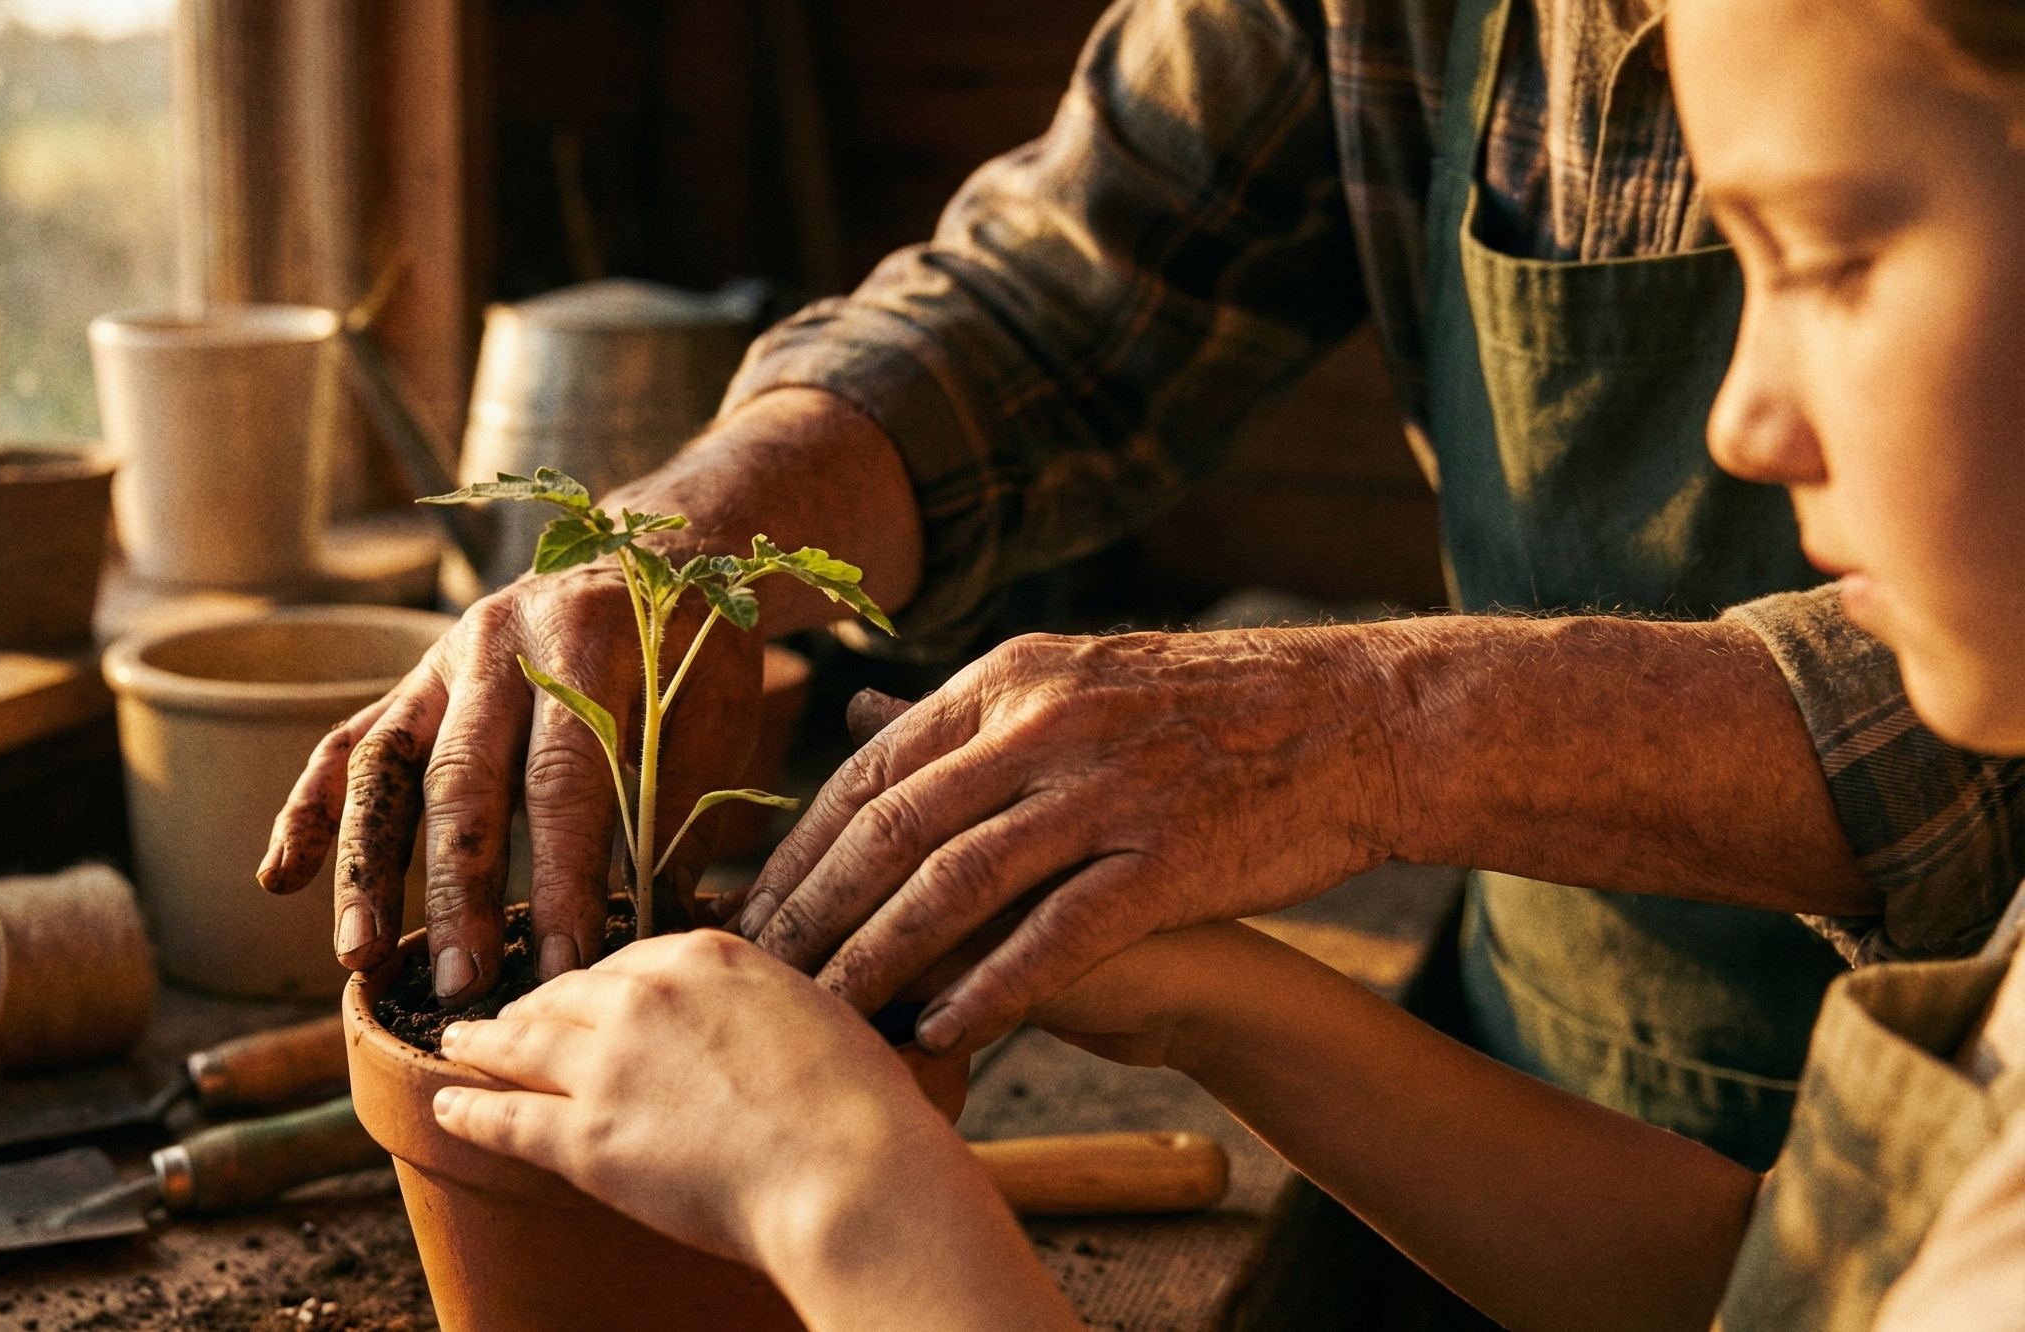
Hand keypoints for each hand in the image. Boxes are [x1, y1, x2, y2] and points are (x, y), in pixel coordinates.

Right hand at [256, 388, 925, 1004]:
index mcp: (588, 644)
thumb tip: (649, 943)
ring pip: (383, 764)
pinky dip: (307, 809)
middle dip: (457, 892)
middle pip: (463, 779)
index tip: (564, 969)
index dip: (562, 880)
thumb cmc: (693, 656)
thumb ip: (674, 817)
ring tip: (359, 954)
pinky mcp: (411, 679)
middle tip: (462, 984)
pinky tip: (279, 878)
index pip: (565, 780)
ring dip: (365, 865)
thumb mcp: (709, 721)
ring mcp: (443, 658)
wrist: (659, 548)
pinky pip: (345, 743)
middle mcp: (501, 643)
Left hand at [431, 931, 966, 1263]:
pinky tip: (446, 1107)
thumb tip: (764, 1024)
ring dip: (482, 1044)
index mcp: (708, 955)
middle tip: (512, 1015)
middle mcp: (646, 994)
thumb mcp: (820, 1015)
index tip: (585, 993)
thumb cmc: (862, 1110)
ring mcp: (608, 1063)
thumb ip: (767, 1006)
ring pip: (522, 1043)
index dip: (600, 982)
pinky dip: (469, 1111)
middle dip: (534, 1004)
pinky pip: (507, 1116)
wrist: (851, 1174)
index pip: (631, 960)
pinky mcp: (586, 1135)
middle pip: (567, 991)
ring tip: (458, 1045)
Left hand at [730, 627, 1403, 1055]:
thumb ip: (960, 717)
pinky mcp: (1165, 859)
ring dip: (878, 961)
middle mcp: (1042, 727)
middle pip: (890, 831)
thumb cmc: (1204, 714)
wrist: (1358, 722)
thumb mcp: (1070, 682)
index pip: (865, 773)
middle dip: (812, 913)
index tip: (746, 909)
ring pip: (953, 886)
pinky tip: (940, 1031)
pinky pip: (1052, 936)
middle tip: (754, 980)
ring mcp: (1103, 790)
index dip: (798, 850)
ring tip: (826, 1020)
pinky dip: (987, 988)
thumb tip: (854, 714)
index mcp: (1009, 682)